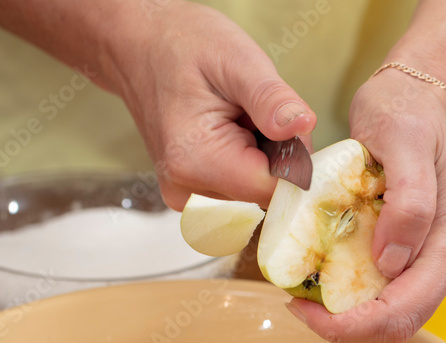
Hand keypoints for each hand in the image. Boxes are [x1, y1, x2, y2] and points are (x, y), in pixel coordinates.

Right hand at [105, 2, 314, 208]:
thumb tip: (304, 126)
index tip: (286, 125)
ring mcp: (189, 194)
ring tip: (239, 117)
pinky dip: (251, 159)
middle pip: (268, 192)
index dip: (296, 160)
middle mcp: (188, 189)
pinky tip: (233, 130)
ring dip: (265, 155)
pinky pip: (243, 186)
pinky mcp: (195, 191)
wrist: (140, 44)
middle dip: (279, 154)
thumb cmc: (182, 45)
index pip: (274, 190)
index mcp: (196, 161)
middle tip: (258, 112)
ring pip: (259, 190)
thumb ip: (271, 99)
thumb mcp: (236, 60)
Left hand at [287, 68, 445, 342]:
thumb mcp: (403, 141)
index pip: (402, 312)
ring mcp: (444, 265)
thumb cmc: (408, 111)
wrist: (424, 98)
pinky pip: (389, 291)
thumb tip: (392, 262)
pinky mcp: (426, 259)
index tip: (299, 308)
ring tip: (306, 282)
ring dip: (347, 309)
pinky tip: (326, 268)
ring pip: (392, 313)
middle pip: (398, 322)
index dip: (349, 325)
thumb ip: (409, 202)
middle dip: (344, 323)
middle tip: (294, 302)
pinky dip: (354, 289)